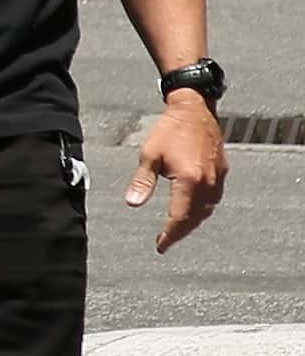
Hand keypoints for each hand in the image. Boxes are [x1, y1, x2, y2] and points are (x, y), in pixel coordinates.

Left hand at [127, 94, 225, 251]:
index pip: (180, 217)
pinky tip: (192, 210)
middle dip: (180, 232)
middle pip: (195, 218)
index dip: (170, 234)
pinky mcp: (222, 171)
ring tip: (176, 230)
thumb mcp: (149, 155)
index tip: (160, 245)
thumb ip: (142, 182)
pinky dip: (202, 209)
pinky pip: (213, 199)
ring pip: (207, 210)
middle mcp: (208, 182)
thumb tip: (133, 203)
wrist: (194, 109)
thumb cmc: (170, 129)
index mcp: (190, 180)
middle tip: (166, 242)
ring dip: (192, 222)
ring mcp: (218, 178)